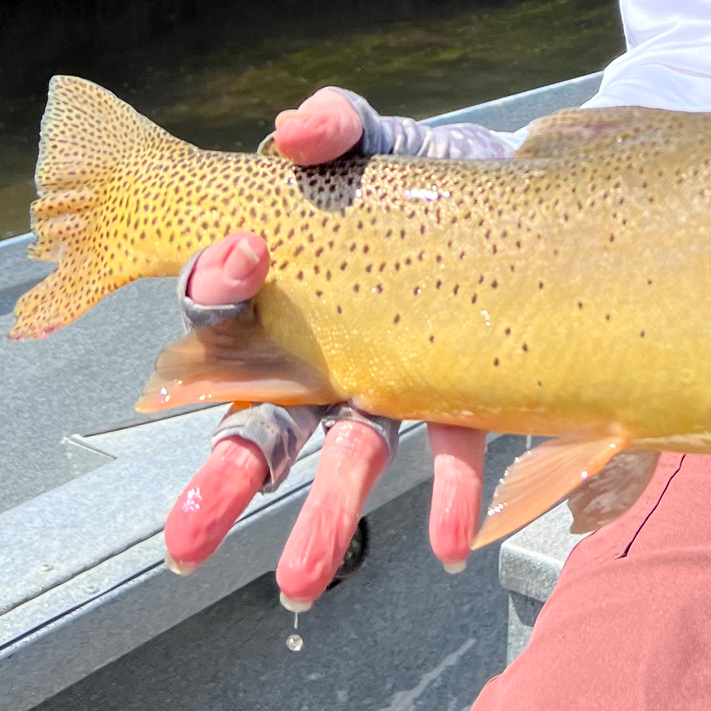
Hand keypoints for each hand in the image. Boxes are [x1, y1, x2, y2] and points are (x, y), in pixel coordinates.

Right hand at [161, 88, 488, 603]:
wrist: (524, 190)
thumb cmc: (422, 173)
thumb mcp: (380, 139)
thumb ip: (335, 126)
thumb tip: (294, 127)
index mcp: (288, 287)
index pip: (225, 303)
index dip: (215, 287)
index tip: (237, 257)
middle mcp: (328, 352)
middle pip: (260, 419)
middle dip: (223, 479)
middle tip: (186, 540)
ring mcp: (392, 384)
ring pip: (343, 459)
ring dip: (321, 519)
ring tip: (300, 584)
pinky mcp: (462, 396)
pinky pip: (452, 455)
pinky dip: (451, 499)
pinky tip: (455, 544)